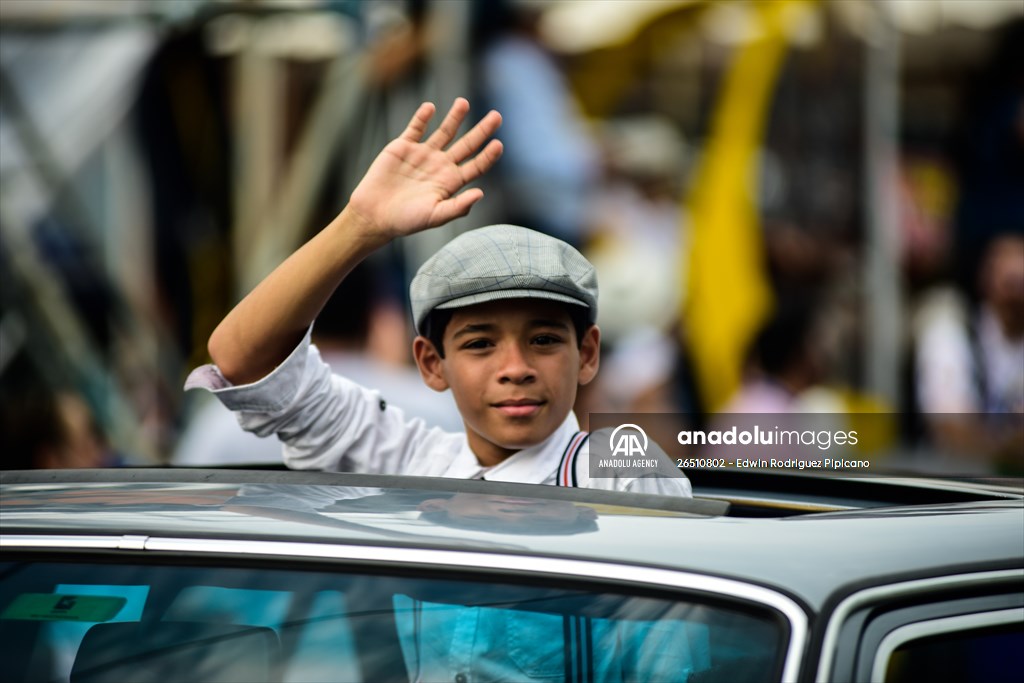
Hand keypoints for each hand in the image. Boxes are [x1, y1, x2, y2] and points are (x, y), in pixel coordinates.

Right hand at [348, 98, 502, 241]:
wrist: (375, 214)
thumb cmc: (406, 221)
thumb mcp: (435, 216)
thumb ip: (458, 207)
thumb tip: (481, 193)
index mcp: (451, 182)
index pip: (476, 166)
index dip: (488, 155)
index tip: (498, 144)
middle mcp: (440, 166)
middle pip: (466, 144)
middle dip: (481, 130)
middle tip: (497, 116)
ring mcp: (422, 154)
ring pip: (444, 132)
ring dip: (455, 117)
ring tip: (464, 102)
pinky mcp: (403, 147)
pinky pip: (415, 127)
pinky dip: (422, 117)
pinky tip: (430, 107)